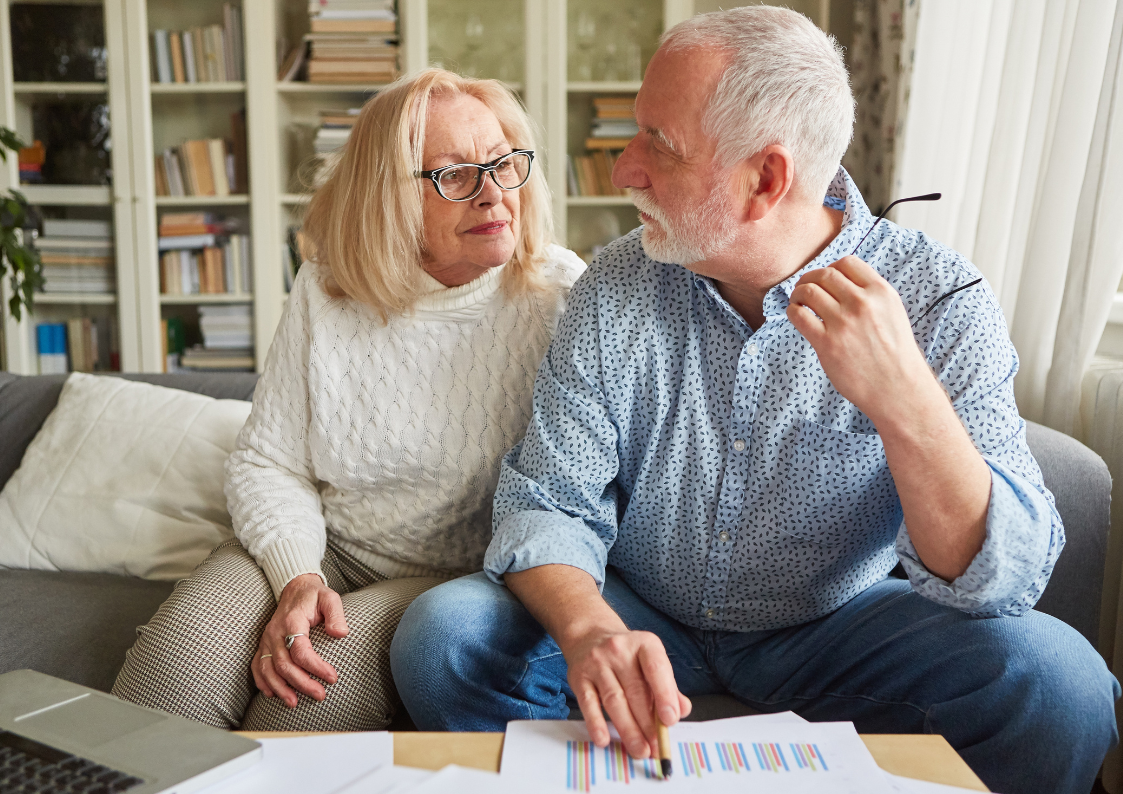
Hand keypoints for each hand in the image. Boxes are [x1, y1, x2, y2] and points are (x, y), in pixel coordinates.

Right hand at [251, 573, 348, 707]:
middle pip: (284, 664)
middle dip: (302, 683)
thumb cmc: (314, 596)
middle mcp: (275, 632)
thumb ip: (336, 614)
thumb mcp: (330, 598)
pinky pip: (257, 665)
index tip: (332, 677)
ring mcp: (266, 639)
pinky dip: (262, 682)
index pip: (301, 650)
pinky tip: (272, 694)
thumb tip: (340, 633)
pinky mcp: (264, 644)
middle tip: (320, 694)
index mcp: (292, 621)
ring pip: (267, 669)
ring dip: (280, 688)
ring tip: (294, 703)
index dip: (316, 667)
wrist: (295, 588)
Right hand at [561, 627, 691, 759]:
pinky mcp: (579, 677)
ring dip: (628, 729)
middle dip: (648, 723)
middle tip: (656, 747)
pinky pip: (588, 703)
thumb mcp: (650, 661)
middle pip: (635, 691)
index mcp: (644, 644)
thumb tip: (681, 710)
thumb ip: (668, 686)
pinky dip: (596, 723)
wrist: (590, 635)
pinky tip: (604, 740)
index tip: (670, 721)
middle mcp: (619, 650)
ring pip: (614, 700)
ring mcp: (597, 663)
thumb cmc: (627, 655)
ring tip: (639, 749)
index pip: (656, 668)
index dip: (664, 695)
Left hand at [785, 256, 937, 425]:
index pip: (847, 263)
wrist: (898, 388)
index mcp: (881, 292)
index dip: (830, 268)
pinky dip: (792, 311)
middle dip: (810, 278)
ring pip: (808, 291)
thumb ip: (871, 295)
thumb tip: (841, 282)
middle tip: (804, 289)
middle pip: (824, 275)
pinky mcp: (827, 343)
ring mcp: (844, 323)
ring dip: (798, 293)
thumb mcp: (892, 313)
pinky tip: (796, 316)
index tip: (824, 279)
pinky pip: (799, 315)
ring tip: (798, 302)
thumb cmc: (894, 354)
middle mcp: (862, 303)